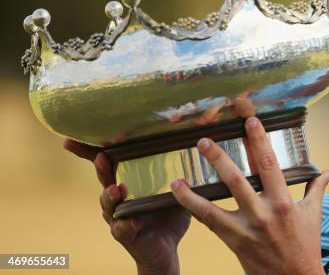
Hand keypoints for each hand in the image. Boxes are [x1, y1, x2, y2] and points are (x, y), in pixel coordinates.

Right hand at [63, 140, 190, 274]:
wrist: (166, 248)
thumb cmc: (167, 214)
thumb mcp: (177, 190)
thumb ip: (182, 174)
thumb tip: (197, 150)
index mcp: (128, 181)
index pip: (108, 163)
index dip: (90, 152)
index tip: (72, 140)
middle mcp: (119, 197)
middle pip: (105, 179)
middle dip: (101, 168)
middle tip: (102, 158)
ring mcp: (119, 216)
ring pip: (109, 205)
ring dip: (111, 196)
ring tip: (117, 189)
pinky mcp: (126, 234)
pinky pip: (122, 229)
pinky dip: (127, 225)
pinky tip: (133, 221)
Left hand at [170, 116, 328, 274]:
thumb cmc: (305, 246)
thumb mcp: (314, 215)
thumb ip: (317, 189)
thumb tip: (328, 172)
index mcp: (283, 202)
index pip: (269, 164)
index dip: (258, 140)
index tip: (250, 121)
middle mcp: (263, 213)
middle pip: (237, 180)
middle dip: (219, 158)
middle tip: (205, 140)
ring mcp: (245, 229)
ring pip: (214, 204)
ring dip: (194, 188)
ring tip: (180, 170)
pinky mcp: (233, 241)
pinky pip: (208, 222)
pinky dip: (191, 205)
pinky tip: (178, 191)